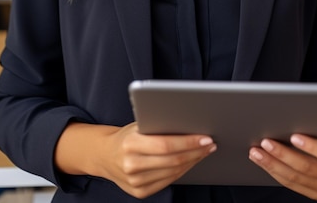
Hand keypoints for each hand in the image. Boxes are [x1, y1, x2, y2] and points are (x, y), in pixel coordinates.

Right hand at [99, 123, 216, 198]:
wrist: (105, 155)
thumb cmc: (127, 136)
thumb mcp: (138, 125)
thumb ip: (158, 126)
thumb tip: (189, 124)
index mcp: (130, 143)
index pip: (166, 144)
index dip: (189, 142)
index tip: (205, 137)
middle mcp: (131, 164)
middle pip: (172, 160)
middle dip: (196, 151)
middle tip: (210, 144)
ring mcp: (135, 182)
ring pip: (173, 172)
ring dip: (192, 161)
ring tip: (204, 151)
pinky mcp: (139, 192)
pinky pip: (167, 181)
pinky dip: (182, 171)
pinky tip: (190, 162)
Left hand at [248, 124, 316, 199]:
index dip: (312, 146)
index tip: (294, 136)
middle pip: (307, 168)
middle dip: (284, 155)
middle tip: (266, 142)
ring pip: (295, 178)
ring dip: (273, 164)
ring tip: (257, 152)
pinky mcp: (313, 192)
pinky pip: (291, 184)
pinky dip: (275, 172)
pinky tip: (263, 161)